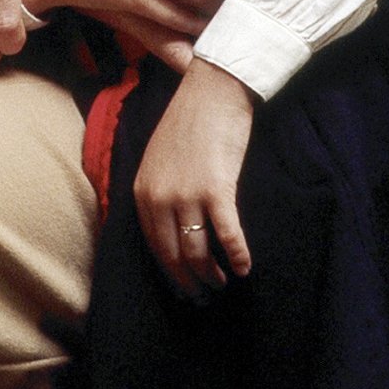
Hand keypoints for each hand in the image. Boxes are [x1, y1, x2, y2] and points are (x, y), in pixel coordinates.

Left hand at [134, 60, 256, 293]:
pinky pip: (226, 235)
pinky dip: (237, 255)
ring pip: (197, 251)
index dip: (168, 272)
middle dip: (188, 282)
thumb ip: (159, 190)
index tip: (180, 288)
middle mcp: (159, 196)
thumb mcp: (159, 157)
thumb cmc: (190, 122)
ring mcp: (187, 194)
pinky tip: (245, 267)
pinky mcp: (216, 189)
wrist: (212, 91)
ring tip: (223, 284)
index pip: (153, 245)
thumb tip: (170, 226)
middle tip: (202, 297)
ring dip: (212, 274)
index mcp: (142, 189)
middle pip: (173, 255)